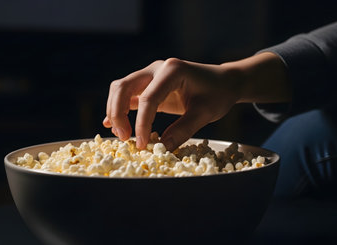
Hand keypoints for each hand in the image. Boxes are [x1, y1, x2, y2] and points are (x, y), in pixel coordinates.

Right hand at [103, 53, 289, 150]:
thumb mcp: (205, 113)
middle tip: (124, 139)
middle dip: (118, 113)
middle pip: (124, 87)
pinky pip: (127, 94)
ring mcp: (150, 74)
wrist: (224, 82)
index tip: (142, 145)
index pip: (148, 99)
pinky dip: (118, 109)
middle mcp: (157, 68)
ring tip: (122, 135)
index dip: (142, 123)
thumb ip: (184, 129)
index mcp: (172, 70)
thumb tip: (162, 147)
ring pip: (120, 89)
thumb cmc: (218, 94)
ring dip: (115, 111)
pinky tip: (112, 125)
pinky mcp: (149, 85)